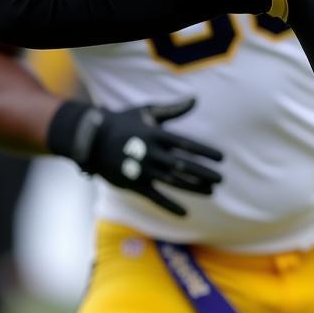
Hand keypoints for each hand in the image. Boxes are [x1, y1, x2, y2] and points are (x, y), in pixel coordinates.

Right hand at [47, 96, 222, 214]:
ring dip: (192, 188)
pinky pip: (154, 197)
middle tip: (221, 178)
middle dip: (203, 173)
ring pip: (172, 182)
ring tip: (211, 191)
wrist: (92, 139)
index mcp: (155, 134)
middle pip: (182, 165)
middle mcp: (150, 153)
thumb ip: (173, 109)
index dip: (204, 152)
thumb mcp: (147, 111)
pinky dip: (169, 205)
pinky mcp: (132, 184)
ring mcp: (141, 170)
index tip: (221, 158)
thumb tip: (195, 99)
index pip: (186, 145)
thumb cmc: (124, 122)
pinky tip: (185, 213)